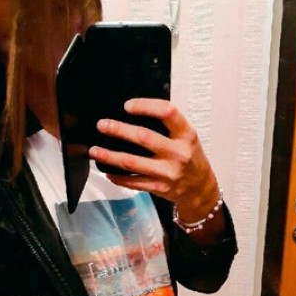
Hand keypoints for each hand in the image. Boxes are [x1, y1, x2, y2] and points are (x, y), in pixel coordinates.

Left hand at [88, 98, 223, 232]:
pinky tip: (107, 171)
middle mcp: (178, 153)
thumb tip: (136, 113)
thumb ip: (169, 127)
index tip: (127, 106)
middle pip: (144, 137)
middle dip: (119, 130)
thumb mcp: (187, 138)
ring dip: (110, 156)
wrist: (201, 189)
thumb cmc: (191, 159)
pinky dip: (118, 177)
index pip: (167, 113)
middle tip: (102, 125)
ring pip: (132, 162)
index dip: (146, 106)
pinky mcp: (159, 187)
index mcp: (186, 135)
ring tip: (95, 150)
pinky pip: (133, 182)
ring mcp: (168, 172)